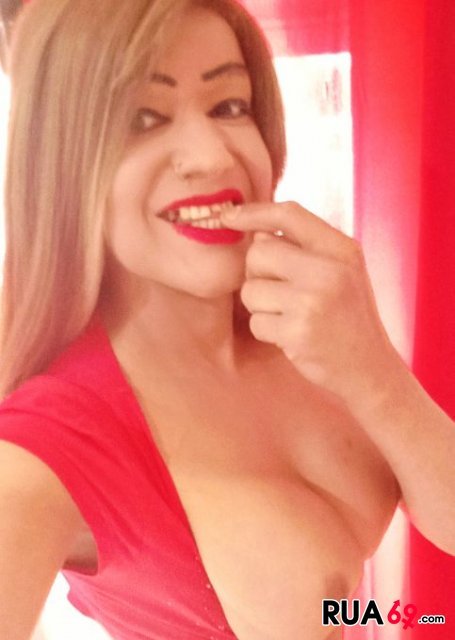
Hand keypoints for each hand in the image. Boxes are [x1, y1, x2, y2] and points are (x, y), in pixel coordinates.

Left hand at [221, 201, 401, 401]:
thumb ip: (304, 247)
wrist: (369, 367)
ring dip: (260, 306)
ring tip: (288, 315)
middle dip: (257, 273)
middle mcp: (329, 271)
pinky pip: (256, 322)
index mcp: (342, 249)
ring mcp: (313, 302)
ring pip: (251, 290)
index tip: (228, 216)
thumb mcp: (341, 271)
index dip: (253, 212)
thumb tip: (256, 230)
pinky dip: (266, 330)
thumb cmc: (347, 316)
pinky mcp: (297, 333)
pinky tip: (290, 336)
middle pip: (258, 252)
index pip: (289, 214)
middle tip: (278, 292)